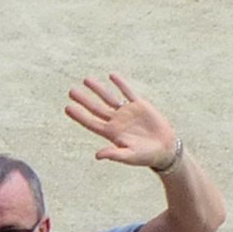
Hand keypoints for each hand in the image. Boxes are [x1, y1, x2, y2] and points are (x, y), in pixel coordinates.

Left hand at [64, 72, 179, 170]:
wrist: (164, 148)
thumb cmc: (145, 156)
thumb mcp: (129, 156)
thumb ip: (114, 154)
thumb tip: (97, 155)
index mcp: (111, 133)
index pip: (91, 122)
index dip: (79, 115)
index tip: (68, 107)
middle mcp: (116, 121)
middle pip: (96, 108)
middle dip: (84, 100)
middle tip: (71, 91)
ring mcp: (127, 112)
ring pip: (109, 97)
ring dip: (98, 89)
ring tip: (86, 80)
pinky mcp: (140, 105)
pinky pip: (128, 92)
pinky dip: (120, 84)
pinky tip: (112, 75)